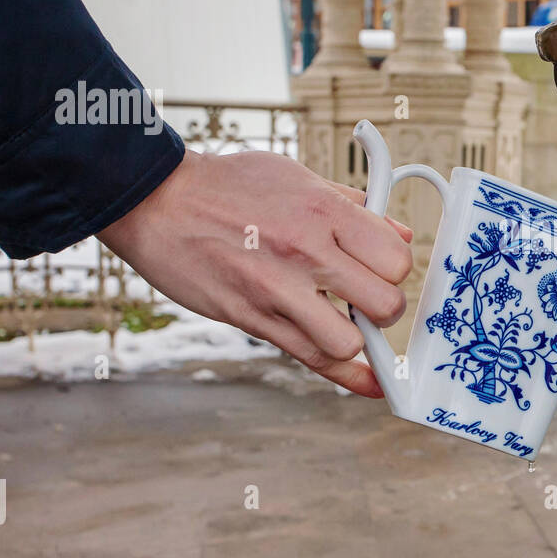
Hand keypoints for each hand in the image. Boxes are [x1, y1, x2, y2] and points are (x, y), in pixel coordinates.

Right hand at [99, 150, 412, 396]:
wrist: (158, 200)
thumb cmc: (228, 186)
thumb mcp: (298, 177)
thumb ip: (352, 206)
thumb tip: (398, 232)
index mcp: (324, 210)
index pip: (396, 257)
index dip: (396, 271)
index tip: (384, 271)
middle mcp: (307, 250)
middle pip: (385, 303)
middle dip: (385, 310)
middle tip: (368, 302)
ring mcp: (278, 289)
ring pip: (351, 342)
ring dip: (358, 341)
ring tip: (346, 325)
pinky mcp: (251, 318)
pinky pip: (313, 359)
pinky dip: (346, 375)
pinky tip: (365, 381)